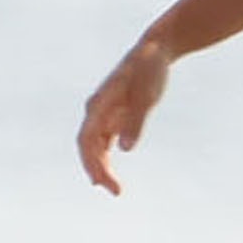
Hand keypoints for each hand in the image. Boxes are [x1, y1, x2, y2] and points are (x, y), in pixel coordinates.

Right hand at [78, 37, 172, 195]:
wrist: (155, 50)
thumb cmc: (149, 70)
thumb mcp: (146, 96)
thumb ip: (135, 122)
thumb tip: (125, 149)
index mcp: (99, 105)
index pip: (87, 141)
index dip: (93, 163)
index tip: (105, 183)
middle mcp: (97, 110)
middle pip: (89, 146)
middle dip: (97, 169)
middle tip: (115, 191)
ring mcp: (105, 111)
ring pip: (96, 143)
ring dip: (101, 164)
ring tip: (111, 187)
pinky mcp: (116, 112)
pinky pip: (105, 138)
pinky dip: (105, 154)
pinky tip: (109, 169)